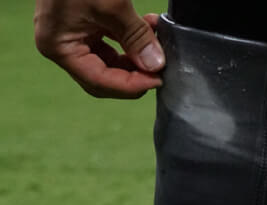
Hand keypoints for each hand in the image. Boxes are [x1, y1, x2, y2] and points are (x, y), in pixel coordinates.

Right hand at [34, 0, 165, 98]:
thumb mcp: (112, 4)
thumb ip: (135, 37)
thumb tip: (155, 65)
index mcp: (58, 47)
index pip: (98, 82)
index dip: (130, 86)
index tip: (158, 79)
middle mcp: (61, 44)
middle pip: (103, 76)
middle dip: (134, 74)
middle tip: (160, 69)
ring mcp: (71, 32)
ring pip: (110, 59)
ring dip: (136, 54)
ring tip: (159, 44)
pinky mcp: (83, 20)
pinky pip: (110, 40)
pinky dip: (131, 38)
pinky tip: (151, 29)